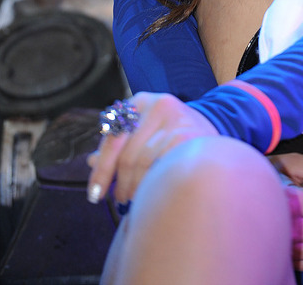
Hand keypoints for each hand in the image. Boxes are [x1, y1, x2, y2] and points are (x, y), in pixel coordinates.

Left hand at [87, 92, 218, 204]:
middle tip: (119, 200)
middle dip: (119, 183)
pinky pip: (160, 167)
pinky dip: (152, 183)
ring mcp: (174, 119)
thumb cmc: (170, 134)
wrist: (212, 128)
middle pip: (126, 154)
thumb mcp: (144, 131)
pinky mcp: (188, 135)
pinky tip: (153, 190)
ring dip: (135, 188)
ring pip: (142, 163)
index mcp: (139, 101)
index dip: (101, 169)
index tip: (94, 194)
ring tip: (136, 199)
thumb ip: (120, 145)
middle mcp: (157, 104)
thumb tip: (90, 162)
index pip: (112, 138)